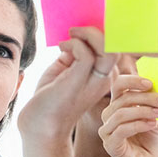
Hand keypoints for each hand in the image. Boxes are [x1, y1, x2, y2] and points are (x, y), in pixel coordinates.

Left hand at [18, 27, 118, 156]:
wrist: (40, 127)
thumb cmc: (51, 99)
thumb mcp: (65, 71)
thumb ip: (74, 54)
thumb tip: (75, 37)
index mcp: (104, 76)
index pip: (116, 49)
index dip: (106, 34)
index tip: (84, 30)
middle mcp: (105, 80)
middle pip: (117, 47)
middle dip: (97, 31)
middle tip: (76, 31)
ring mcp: (95, 82)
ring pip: (108, 49)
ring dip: (88, 35)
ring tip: (71, 36)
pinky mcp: (79, 82)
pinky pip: (86, 54)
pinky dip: (75, 44)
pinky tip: (62, 47)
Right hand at [99, 74, 157, 156]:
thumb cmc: (153, 140)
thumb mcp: (157, 115)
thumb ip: (155, 100)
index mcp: (118, 104)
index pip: (118, 85)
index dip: (132, 81)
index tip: (151, 83)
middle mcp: (109, 115)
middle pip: (123, 98)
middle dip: (146, 98)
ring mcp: (106, 130)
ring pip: (121, 113)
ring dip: (143, 111)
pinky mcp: (109, 144)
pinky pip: (121, 129)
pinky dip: (138, 124)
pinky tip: (152, 125)